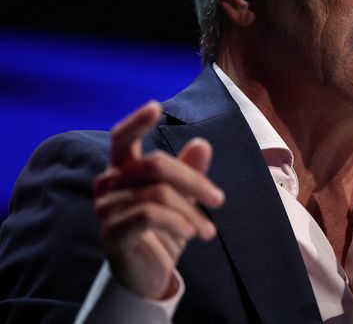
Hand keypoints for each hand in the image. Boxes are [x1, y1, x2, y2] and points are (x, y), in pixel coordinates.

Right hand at [93, 101, 224, 299]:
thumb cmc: (163, 229)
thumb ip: (189, 171)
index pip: (122, 138)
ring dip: (191, 212)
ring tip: (208, 231)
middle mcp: (109, 184)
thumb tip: (202, 143)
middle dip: (194, 180)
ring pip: (158, 193)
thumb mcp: (182, 198)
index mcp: (122, 169)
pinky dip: (177, 222)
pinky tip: (191, 234)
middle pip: (155, 164)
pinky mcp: (112, 233)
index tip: (155, 106)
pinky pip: (149, 215)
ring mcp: (106, 208)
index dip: (136, 122)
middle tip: (219, 200)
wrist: (149, 273)